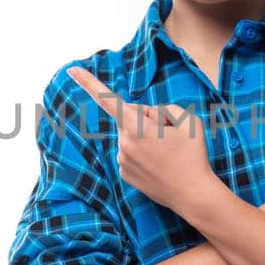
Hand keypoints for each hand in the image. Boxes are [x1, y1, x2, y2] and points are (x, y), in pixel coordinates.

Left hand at [66, 66, 218, 215]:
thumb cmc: (193, 155)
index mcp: (137, 127)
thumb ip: (165, 108)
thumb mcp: (188, 120)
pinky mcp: (125, 174)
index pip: (108, 99)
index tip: (71, 69)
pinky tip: (160, 165)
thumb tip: (148, 116)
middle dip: (147, 119)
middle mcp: (124, 143)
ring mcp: (122, 160)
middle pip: (130, 117)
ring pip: (132, 136)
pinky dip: (144, 154)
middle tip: (170, 136)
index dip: (88, 82)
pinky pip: (131, 153)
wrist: (193, 195)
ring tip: (168, 155)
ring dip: (147, 139)